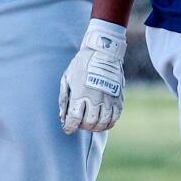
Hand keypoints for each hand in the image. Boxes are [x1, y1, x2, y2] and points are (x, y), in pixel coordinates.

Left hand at [59, 19, 126, 133]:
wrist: (103, 52)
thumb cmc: (81, 64)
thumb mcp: (67, 79)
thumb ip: (64, 99)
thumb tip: (62, 117)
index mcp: (80, 94)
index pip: (74, 119)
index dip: (70, 127)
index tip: (68, 128)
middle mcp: (95, 98)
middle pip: (89, 123)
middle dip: (82, 127)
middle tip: (79, 123)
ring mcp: (108, 99)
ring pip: (103, 123)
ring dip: (95, 127)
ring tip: (91, 124)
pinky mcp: (118, 98)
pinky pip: (115, 117)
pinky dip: (109, 123)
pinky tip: (103, 122)